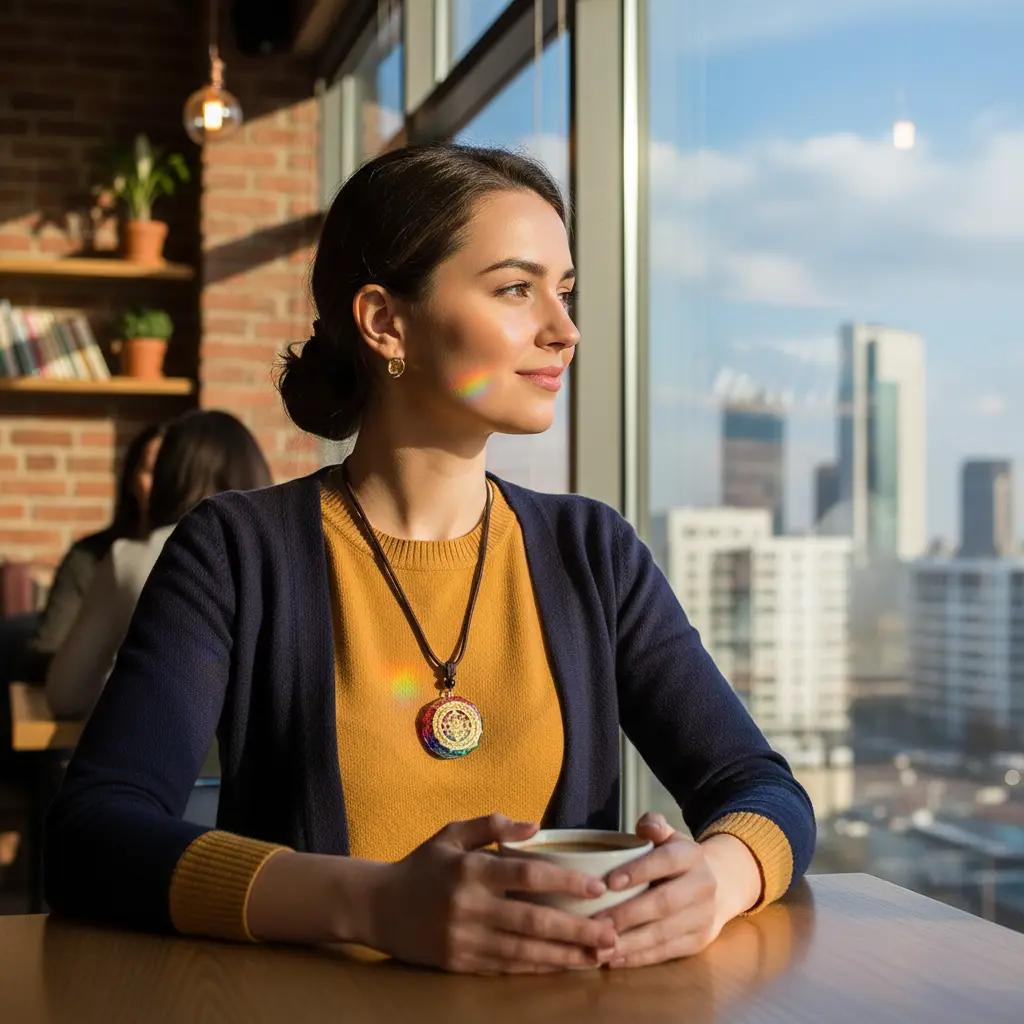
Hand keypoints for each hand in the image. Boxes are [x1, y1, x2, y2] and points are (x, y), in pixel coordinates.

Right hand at [367, 814, 618, 974]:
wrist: (376, 906)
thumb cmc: (422, 865)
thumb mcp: (451, 833)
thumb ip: (491, 824)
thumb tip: (536, 827)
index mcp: (470, 869)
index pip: (526, 876)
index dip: (565, 883)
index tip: (597, 888)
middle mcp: (468, 906)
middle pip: (532, 921)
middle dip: (575, 930)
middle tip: (612, 933)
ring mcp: (463, 939)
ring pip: (523, 952)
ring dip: (564, 956)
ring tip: (597, 956)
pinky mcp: (458, 963)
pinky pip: (505, 968)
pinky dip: (536, 969)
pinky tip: (562, 966)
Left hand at [593, 812, 760, 968]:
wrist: (720, 884)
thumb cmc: (679, 860)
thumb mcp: (670, 837)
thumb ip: (655, 826)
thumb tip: (644, 826)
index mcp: (692, 855)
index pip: (666, 861)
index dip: (638, 871)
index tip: (609, 883)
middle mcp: (703, 885)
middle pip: (663, 903)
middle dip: (627, 915)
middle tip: (595, 923)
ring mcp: (703, 916)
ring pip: (664, 933)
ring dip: (629, 943)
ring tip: (599, 947)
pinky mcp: (699, 941)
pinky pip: (667, 952)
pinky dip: (639, 957)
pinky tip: (615, 959)